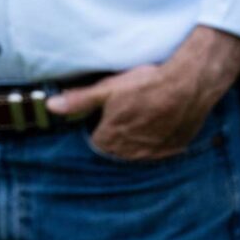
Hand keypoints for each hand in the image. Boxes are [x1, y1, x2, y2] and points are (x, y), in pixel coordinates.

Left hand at [47, 63, 212, 160]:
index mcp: (110, 140)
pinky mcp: (173, 150)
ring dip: (135, 142)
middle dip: (115, 137)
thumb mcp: (107, 89)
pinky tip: (158, 125)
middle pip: (115, 151)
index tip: (104, 115)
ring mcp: (154, 154)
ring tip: (140, 119)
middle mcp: (131, 153)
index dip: (97, 127)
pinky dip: (155, 142)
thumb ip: (78, 101)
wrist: (188, 85)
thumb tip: (50, 106)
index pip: (95, 143)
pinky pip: (158, 152)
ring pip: (136, 153)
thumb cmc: (145, 85)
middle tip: (124, 115)